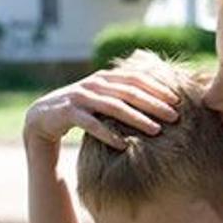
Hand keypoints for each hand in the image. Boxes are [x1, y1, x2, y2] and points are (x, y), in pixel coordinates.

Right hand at [23, 68, 179, 148]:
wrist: (44, 116)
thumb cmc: (85, 108)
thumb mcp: (106, 97)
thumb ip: (126, 93)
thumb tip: (163, 98)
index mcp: (107, 77)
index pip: (136, 78)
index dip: (158, 87)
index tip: (178, 99)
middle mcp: (95, 84)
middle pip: (129, 92)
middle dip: (154, 104)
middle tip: (175, 116)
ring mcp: (81, 97)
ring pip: (113, 107)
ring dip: (137, 118)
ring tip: (156, 131)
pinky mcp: (68, 113)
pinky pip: (91, 124)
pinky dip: (108, 134)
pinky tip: (123, 145)